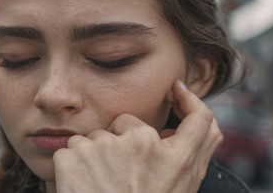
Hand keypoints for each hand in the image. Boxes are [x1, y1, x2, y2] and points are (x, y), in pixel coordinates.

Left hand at [53, 80, 222, 192]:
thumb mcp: (179, 189)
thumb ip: (192, 155)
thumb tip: (193, 125)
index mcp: (174, 159)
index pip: (199, 118)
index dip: (189, 99)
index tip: (177, 90)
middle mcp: (142, 144)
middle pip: (127, 123)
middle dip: (121, 142)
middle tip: (118, 177)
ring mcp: (105, 146)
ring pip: (97, 136)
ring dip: (96, 156)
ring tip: (100, 185)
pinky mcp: (74, 154)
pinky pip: (73, 148)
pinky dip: (74, 164)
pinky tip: (82, 186)